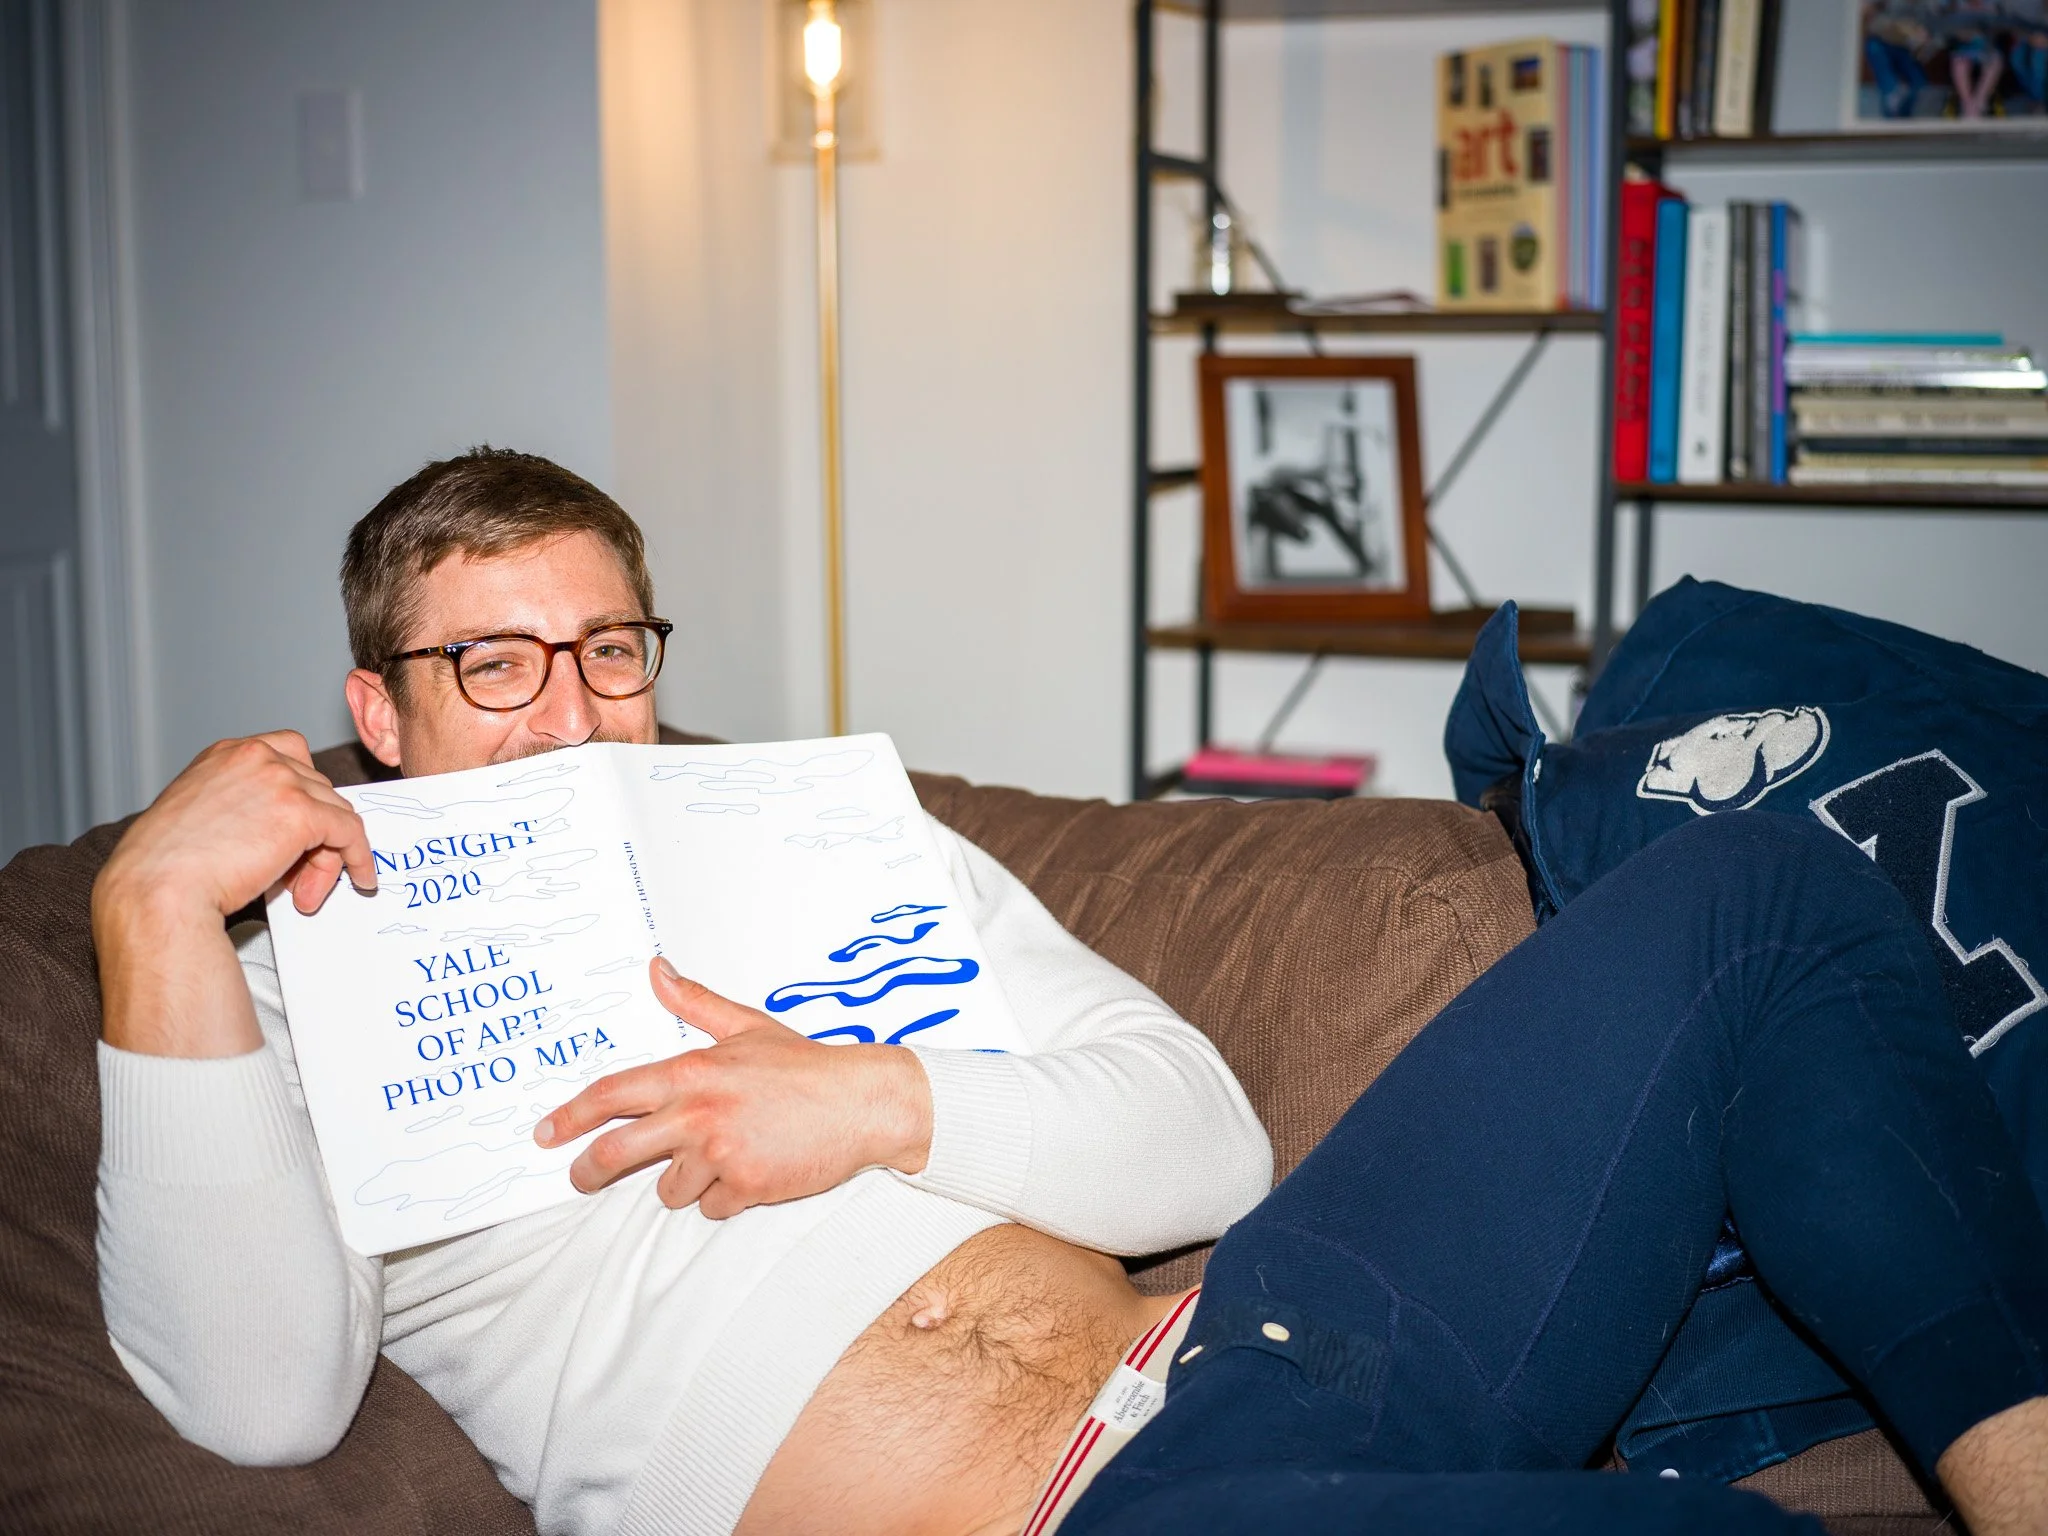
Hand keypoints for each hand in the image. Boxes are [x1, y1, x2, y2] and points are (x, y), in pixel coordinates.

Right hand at [93, 732, 377, 1057]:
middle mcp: (257, 756)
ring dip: (327, 857)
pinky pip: (350, 832)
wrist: (157, 891)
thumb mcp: (204, 817)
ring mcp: (281, 781)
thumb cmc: (166, 868)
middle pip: (315, 791)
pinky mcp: (301, 813)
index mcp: (227, 753)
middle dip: (313, 837)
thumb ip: (245, 807)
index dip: (303, 797)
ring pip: (333, 815)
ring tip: (306, 894)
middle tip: (300, 879)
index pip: (291, 758)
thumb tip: (289, 833)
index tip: (302, 831)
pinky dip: (358, 857)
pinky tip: (360, 879)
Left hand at [534, 959, 933, 1218]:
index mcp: (692, 1071)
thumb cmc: (806, 1067)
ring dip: (687, 1181)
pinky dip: (727, 1196)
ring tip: (725, 1156)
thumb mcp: (747, 1027)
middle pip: (616, 1151)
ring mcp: (721, 1152)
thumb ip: (694, 1002)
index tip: (546, 1134)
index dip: (572, 1116)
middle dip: (589, 1170)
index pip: (613, 1094)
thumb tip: (656, 969)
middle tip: (580, 1177)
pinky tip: (753, 1171)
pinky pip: (713, 1206)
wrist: (863, 1101)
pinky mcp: (747, 1184)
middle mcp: (698, 1112)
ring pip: (670, 1188)